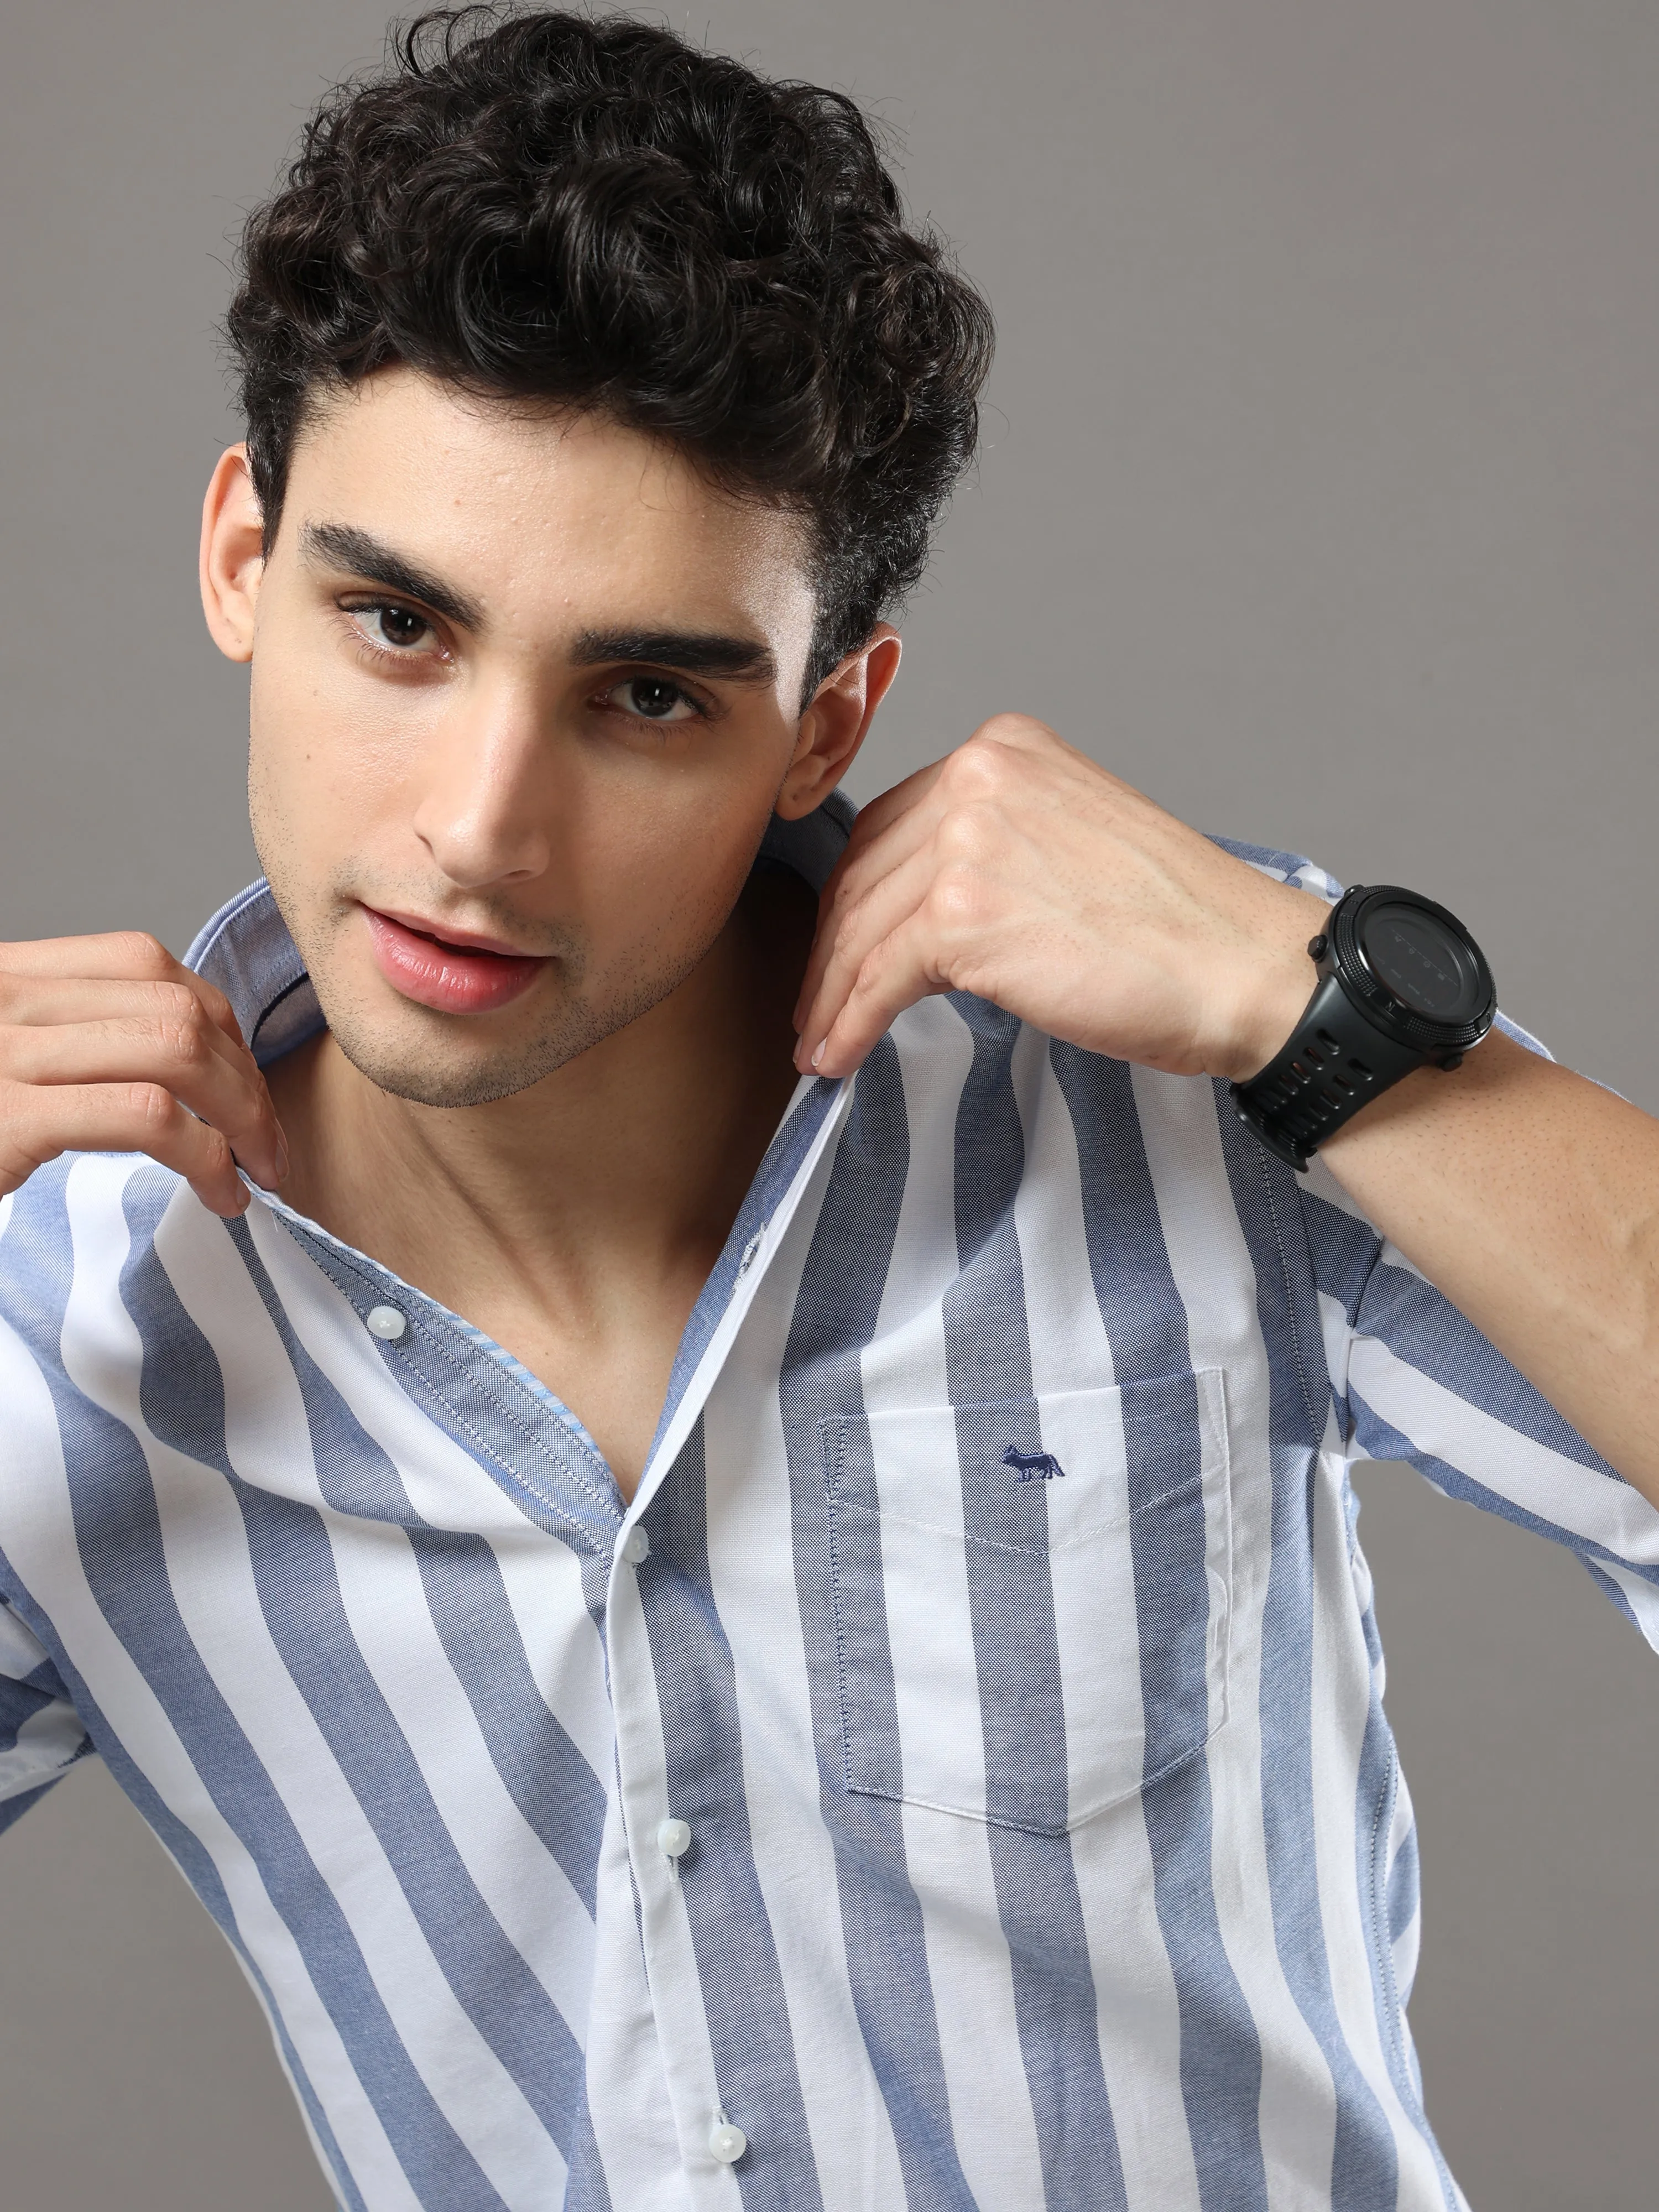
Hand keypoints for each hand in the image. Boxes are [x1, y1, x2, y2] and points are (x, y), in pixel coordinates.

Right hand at [0, 931, 285, 1217]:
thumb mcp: (3, 1063)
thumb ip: (70, 1042)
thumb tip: (188, 1064)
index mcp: (9, 976)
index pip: (145, 962)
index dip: (217, 1024)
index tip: (243, 1085)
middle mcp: (6, 995)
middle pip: (177, 1007)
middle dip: (246, 1081)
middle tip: (267, 1144)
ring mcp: (4, 1051)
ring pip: (177, 1050)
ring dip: (243, 1118)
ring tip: (256, 1171)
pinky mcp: (8, 1118)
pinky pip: (145, 1116)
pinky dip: (207, 1158)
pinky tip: (220, 1193)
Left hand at [793, 716, 1332, 1082]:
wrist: (1243, 969)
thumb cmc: (1179, 929)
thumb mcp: (1074, 844)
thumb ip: (997, 846)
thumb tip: (917, 906)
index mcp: (1006, 748)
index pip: (893, 825)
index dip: (857, 899)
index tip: (841, 951)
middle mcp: (979, 774)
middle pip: (866, 873)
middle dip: (833, 950)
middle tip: (815, 1008)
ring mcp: (967, 840)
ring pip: (861, 927)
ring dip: (832, 996)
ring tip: (819, 1045)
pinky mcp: (963, 914)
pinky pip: (877, 977)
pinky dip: (849, 1023)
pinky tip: (836, 1057)